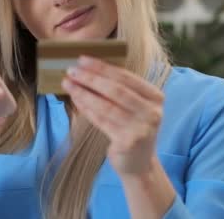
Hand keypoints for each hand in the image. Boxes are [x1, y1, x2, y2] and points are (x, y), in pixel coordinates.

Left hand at [61, 56, 164, 176]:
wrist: (139, 164)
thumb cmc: (132, 129)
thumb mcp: (135, 106)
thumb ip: (120, 89)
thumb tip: (88, 69)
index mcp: (155, 97)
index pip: (126, 77)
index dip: (102, 67)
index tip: (82, 59)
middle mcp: (152, 111)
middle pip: (116, 90)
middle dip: (91, 78)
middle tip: (71, 70)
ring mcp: (141, 128)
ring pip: (106, 105)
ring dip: (84, 92)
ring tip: (68, 84)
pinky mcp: (127, 142)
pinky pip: (101, 120)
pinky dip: (86, 108)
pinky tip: (76, 99)